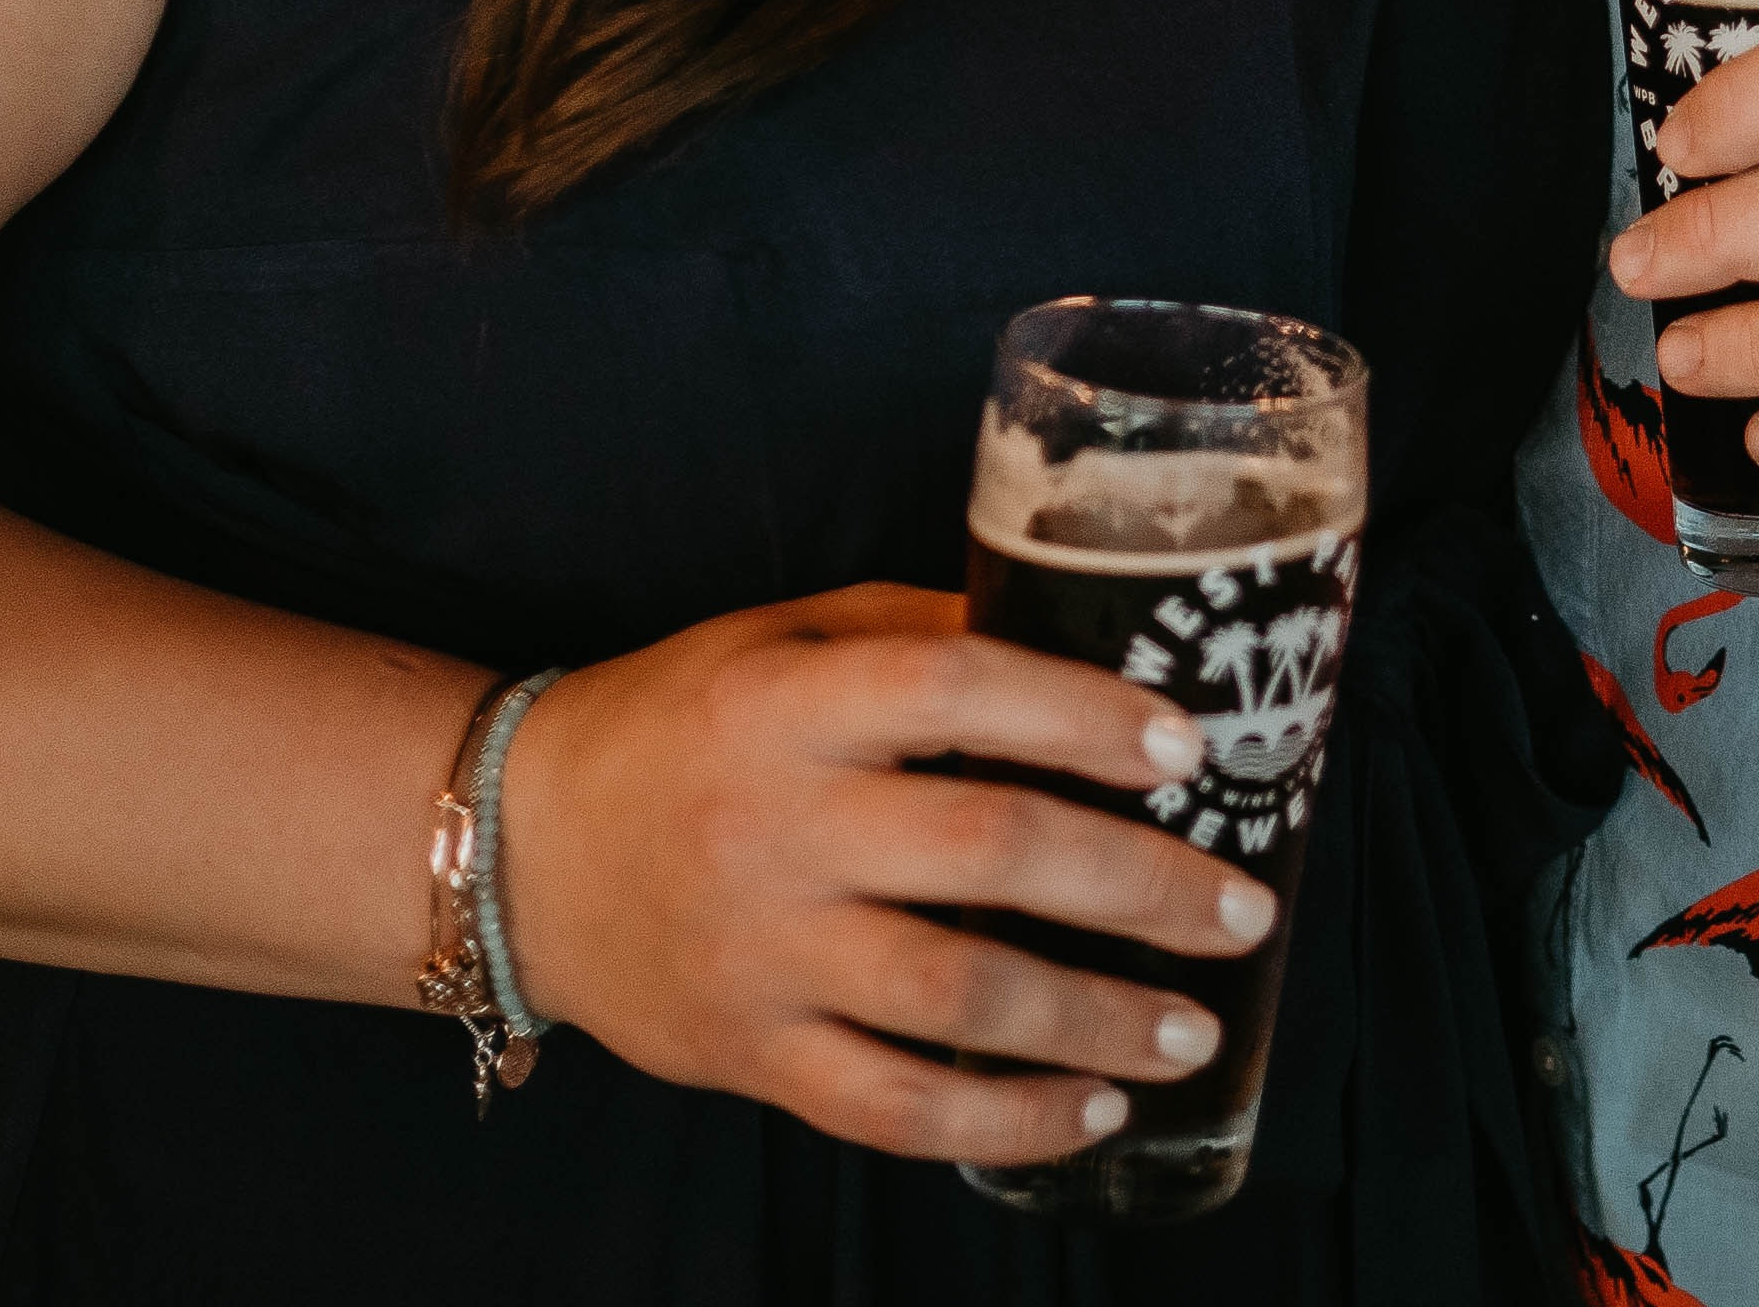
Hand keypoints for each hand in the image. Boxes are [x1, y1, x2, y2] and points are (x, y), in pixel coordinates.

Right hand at [498, 582, 1273, 1169]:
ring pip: (955, 995)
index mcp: (790, 705)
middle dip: (1138, 885)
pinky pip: (892, 1107)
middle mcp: (778, 829)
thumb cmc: (680, 724)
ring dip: (1096, 1018)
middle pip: (987, 851)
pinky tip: (1091, 1112)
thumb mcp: (784, 638)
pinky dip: (1004, 1120)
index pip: (958, 690)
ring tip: (1194, 1027)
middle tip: (1242, 910)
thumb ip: (920, 639)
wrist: (516, 851)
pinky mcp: (748, 1055)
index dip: (1082, 716)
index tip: (1184, 749)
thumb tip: (1085, 647)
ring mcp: (763, 953)